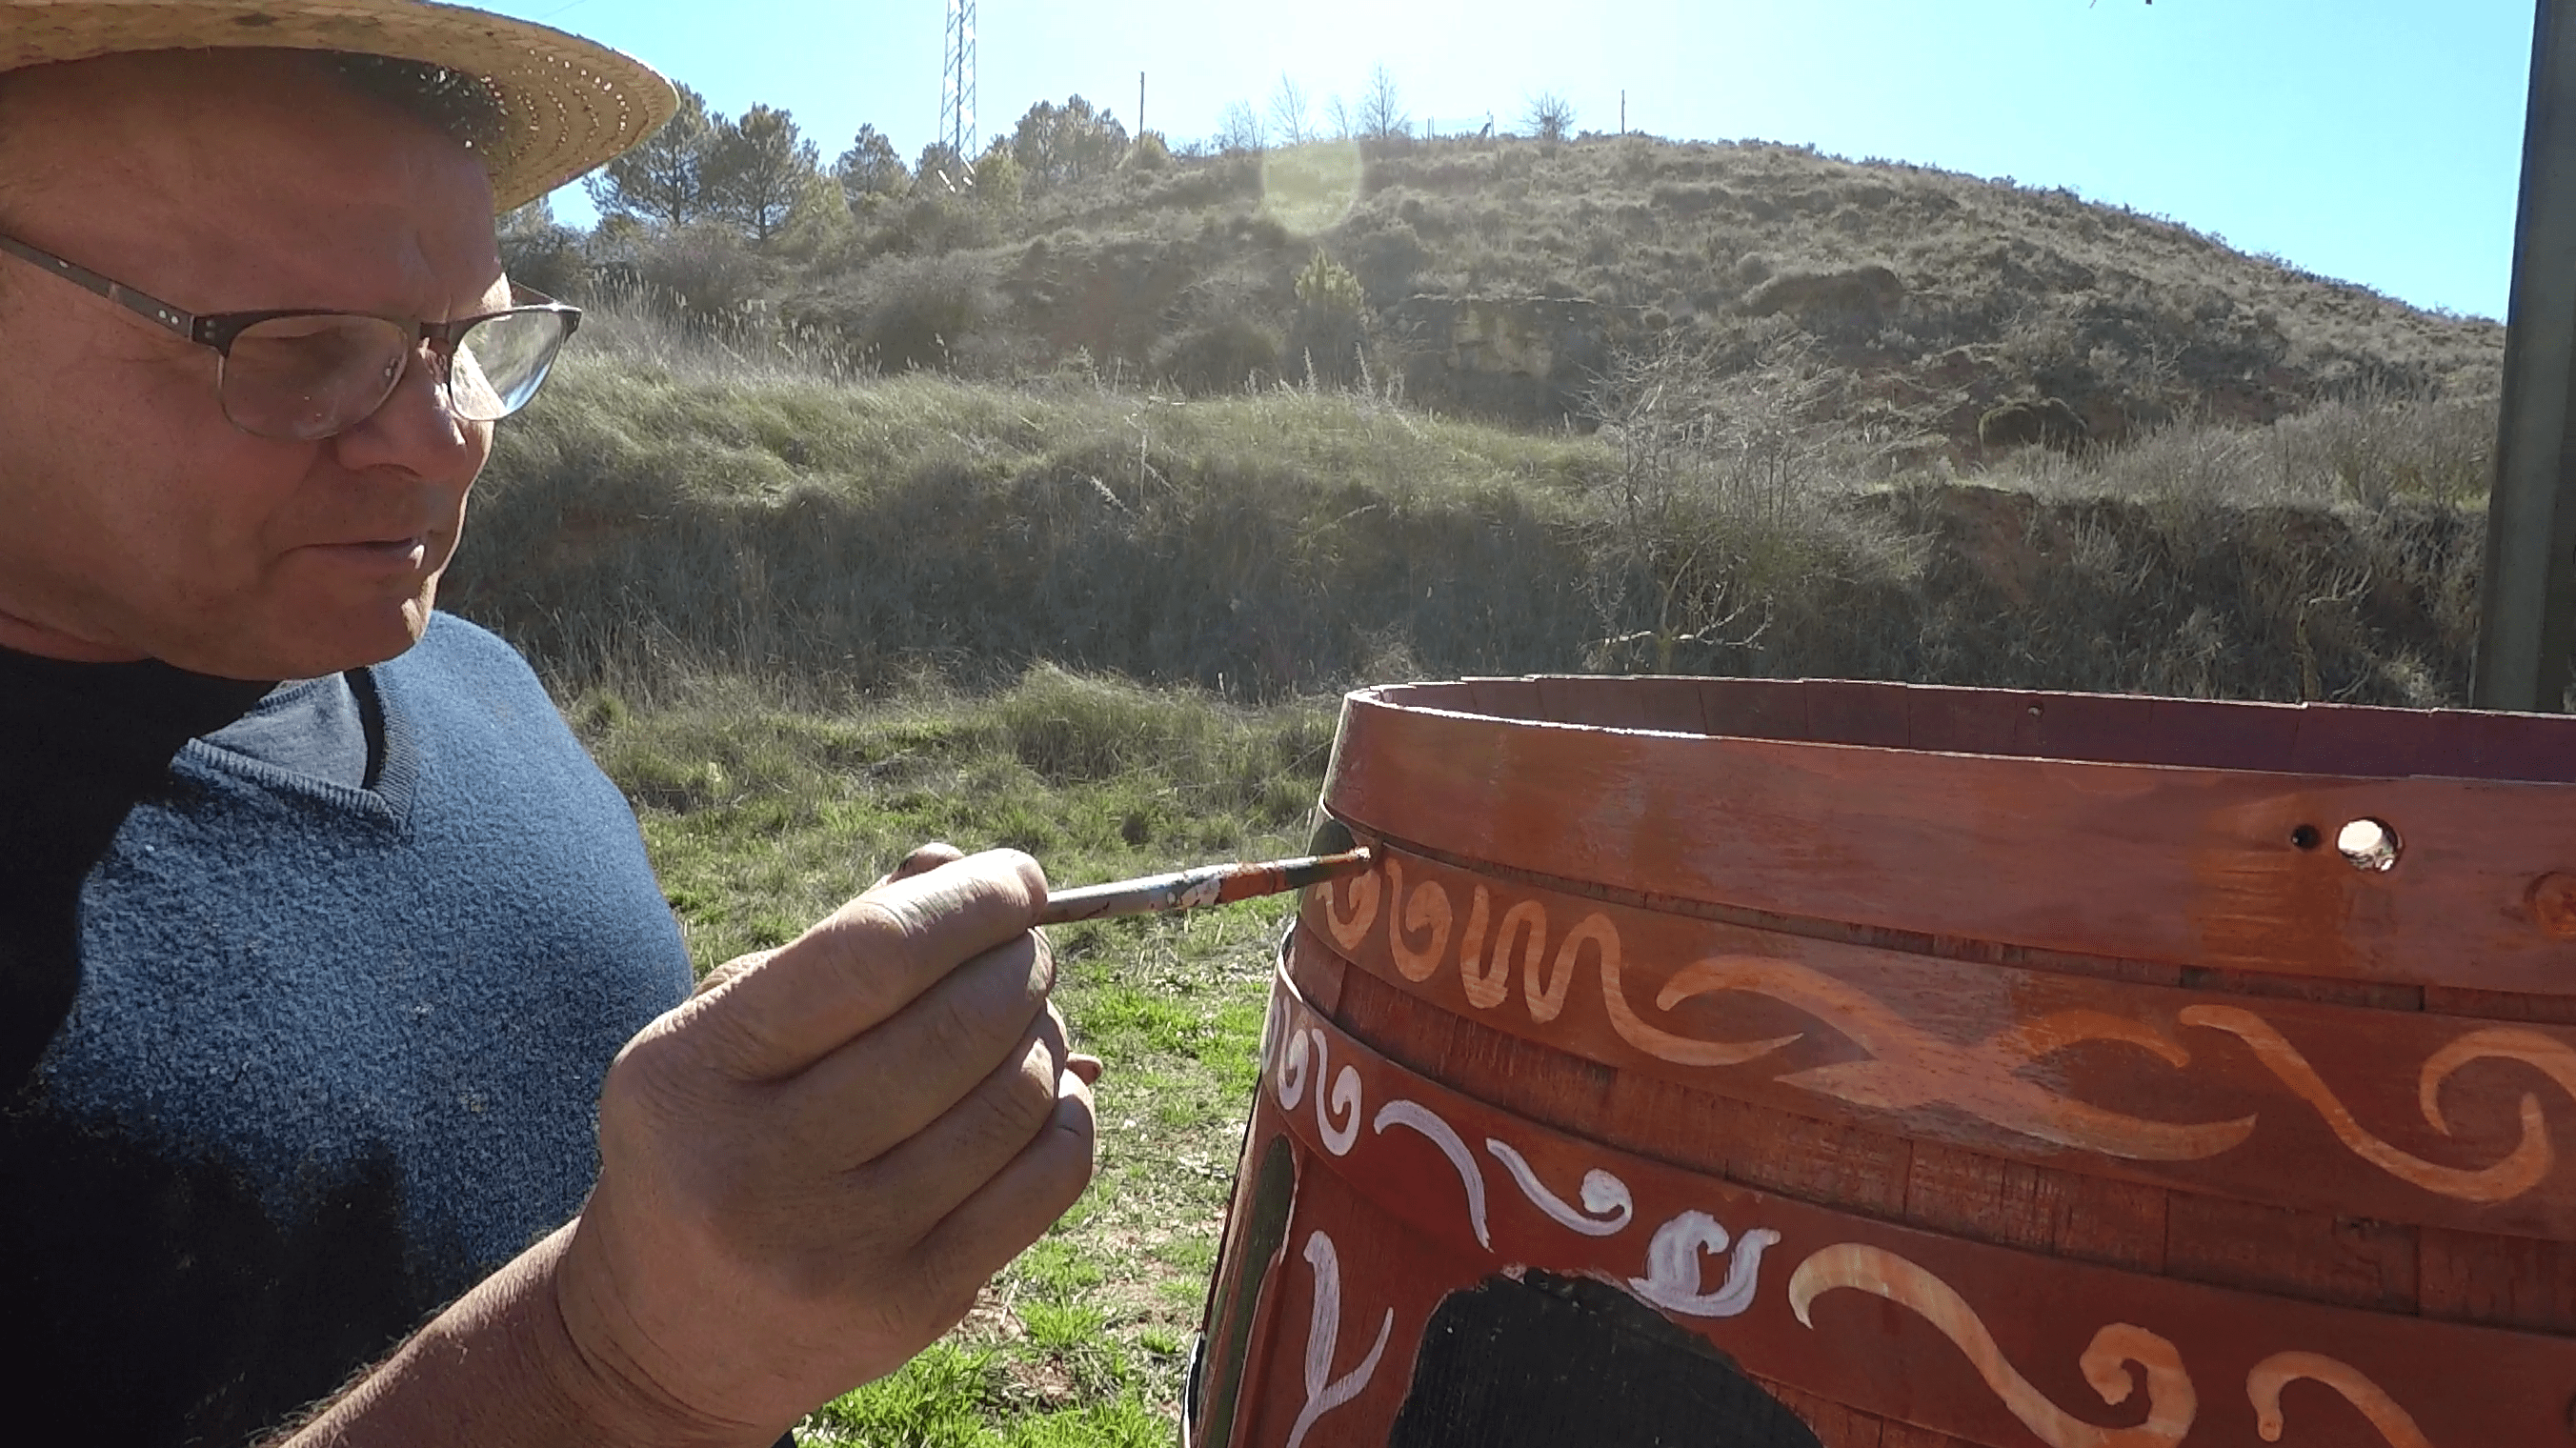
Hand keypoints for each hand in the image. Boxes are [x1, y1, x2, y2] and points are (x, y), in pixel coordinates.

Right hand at [555, 848, 1097, 1445]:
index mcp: (693, 1075)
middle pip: (957, 1028)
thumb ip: (837, 942)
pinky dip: (1069, 1112)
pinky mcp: (914, 1304)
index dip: (969, 903)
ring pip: (1014, 1100)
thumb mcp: (729, 1034)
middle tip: (1027, 948)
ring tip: (1027, 1019)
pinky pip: (1048, 1179)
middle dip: (1021, 963)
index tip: (1018, 878)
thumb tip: (952, 865)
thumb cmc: (712, 1143)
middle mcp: (758, 1169)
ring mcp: (842, 1249)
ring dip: (1047, 1034)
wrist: (668, 1343)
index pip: (872, 957)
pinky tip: (1049, 1092)